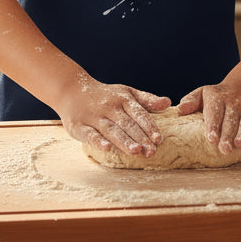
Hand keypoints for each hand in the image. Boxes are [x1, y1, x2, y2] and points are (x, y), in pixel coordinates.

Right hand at [56, 76, 170, 157]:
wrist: (72, 90)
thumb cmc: (105, 95)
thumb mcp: (126, 93)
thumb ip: (147, 100)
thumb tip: (168, 103)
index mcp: (123, 99)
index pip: (139, 114)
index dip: (149, 126)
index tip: (159, 139)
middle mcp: (109, 107)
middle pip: (127, 124)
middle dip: (140, 138)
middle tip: (152, 152)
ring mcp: (94, 117)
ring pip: (111, 130)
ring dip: (124, 141)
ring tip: (136, 151)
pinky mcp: (80, 126)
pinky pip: (90, 134)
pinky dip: (98, 141)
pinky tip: (108, 149)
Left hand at [177, 78, 240, 153]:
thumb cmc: (219, 95)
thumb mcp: (203, 92)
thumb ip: (191, 101)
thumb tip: (179, 110)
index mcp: (218, 98)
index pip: (215, 112)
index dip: (213, 126)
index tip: (211, 138)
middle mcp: (234, 103)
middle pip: (231, 120)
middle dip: (227, 135)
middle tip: (223, 149)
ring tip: (238, 145)